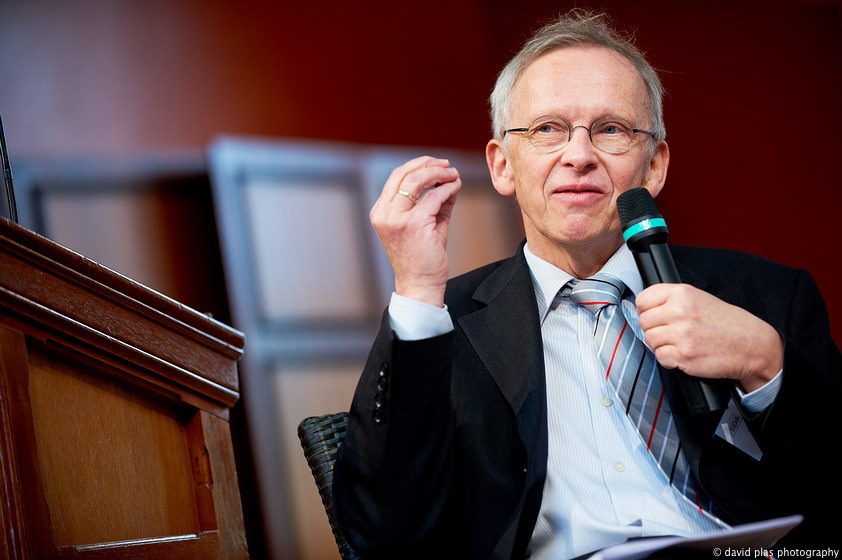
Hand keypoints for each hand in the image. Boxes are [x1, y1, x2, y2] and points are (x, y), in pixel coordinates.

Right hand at [369, 156, 460, 307]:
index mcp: (381, 212)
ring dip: (439, 173)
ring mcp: (396, 219)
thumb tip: (449, 179)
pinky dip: (447, 189)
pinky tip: (456, 188)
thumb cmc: (423, 256)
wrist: (420, 284)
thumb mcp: (425, 223)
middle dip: (428, 164)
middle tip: (447, 165)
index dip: (417, 164)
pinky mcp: (414, 224)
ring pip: (417, 180)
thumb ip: (434, 200)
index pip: (396, 177)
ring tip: (454, 175)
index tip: (436, 164)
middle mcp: (384, 213)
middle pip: (404, 173)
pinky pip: (434, 197)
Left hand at [636, 284, 782, 392]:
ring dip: (660, 344)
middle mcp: (680, 312)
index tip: (651, 314)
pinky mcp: (684, 356)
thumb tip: (644, 308)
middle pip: (643, 321)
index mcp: (682, 293)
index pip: (643, 299)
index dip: (645, 309)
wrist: (752, 345)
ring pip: (649, 340)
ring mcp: (681, 335)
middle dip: (652, 328)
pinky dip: (668, 359)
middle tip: (667, 332)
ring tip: (677, 343)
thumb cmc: (727, 323)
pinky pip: (660, 357)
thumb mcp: (700, 298)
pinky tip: (682, 354)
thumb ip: (672, 300)